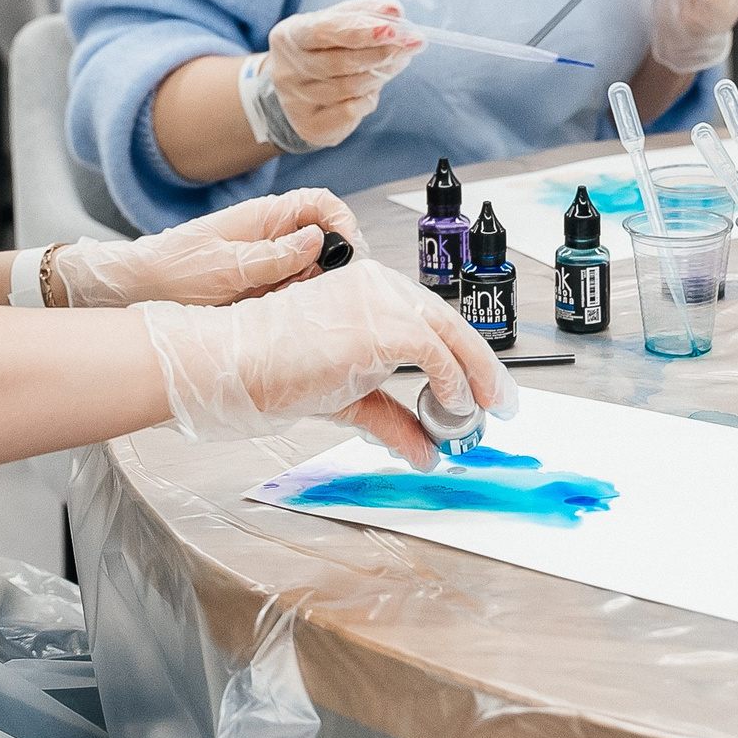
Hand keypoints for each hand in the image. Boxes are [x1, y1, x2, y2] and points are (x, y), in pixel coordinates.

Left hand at [53, 188, 363, 307]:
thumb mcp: (225, 266)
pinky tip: (276, 318)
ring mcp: (268, 264)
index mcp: (264, 217)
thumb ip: (274, 256)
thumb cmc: (173, 270)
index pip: (320, 203)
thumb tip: (319, 239)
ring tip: (286, 306)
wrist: (135, 292)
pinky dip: (292, 307)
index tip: (347, 249)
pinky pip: (292, 295)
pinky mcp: (261, 289)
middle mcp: (271, 237)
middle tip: (314, 289)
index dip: (341, 220)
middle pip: (323, 242)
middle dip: (328, 266)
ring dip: (309, 290)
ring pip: (311, 273)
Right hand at [140, 261, 516, 468]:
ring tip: (483, 412)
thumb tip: (425, 451)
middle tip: (501, 403)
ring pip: (450, 332)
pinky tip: (452, 405)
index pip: (430, 318)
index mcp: (368, 290)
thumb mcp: (347, 397)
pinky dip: (451, 383)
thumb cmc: (274, 367)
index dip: (462, 355)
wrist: (236, 361)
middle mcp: (379, 286)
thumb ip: (389, 417)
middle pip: (450, 321)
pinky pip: (435, 353)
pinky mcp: (383, 326)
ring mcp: (382, 301)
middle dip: (482, 366)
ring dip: (475, 376)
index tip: (481, 389)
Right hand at [251, 0, 421, 149]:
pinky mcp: (310, 126)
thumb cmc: (322, 51)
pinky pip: (349, 112)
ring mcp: (295, 100)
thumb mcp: (335, 24)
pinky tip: (372, 89)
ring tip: (398, 61)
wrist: (295, 94)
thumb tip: (394, 10)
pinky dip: (368, 99)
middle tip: (410, 44)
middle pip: (339, 62)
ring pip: (348, 88)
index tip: (393, 28)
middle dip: (380, 52)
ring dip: (381, 74)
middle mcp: (286, 69)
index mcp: (289, 36)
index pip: (323, 30)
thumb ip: (363, 13)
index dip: (360, 30)